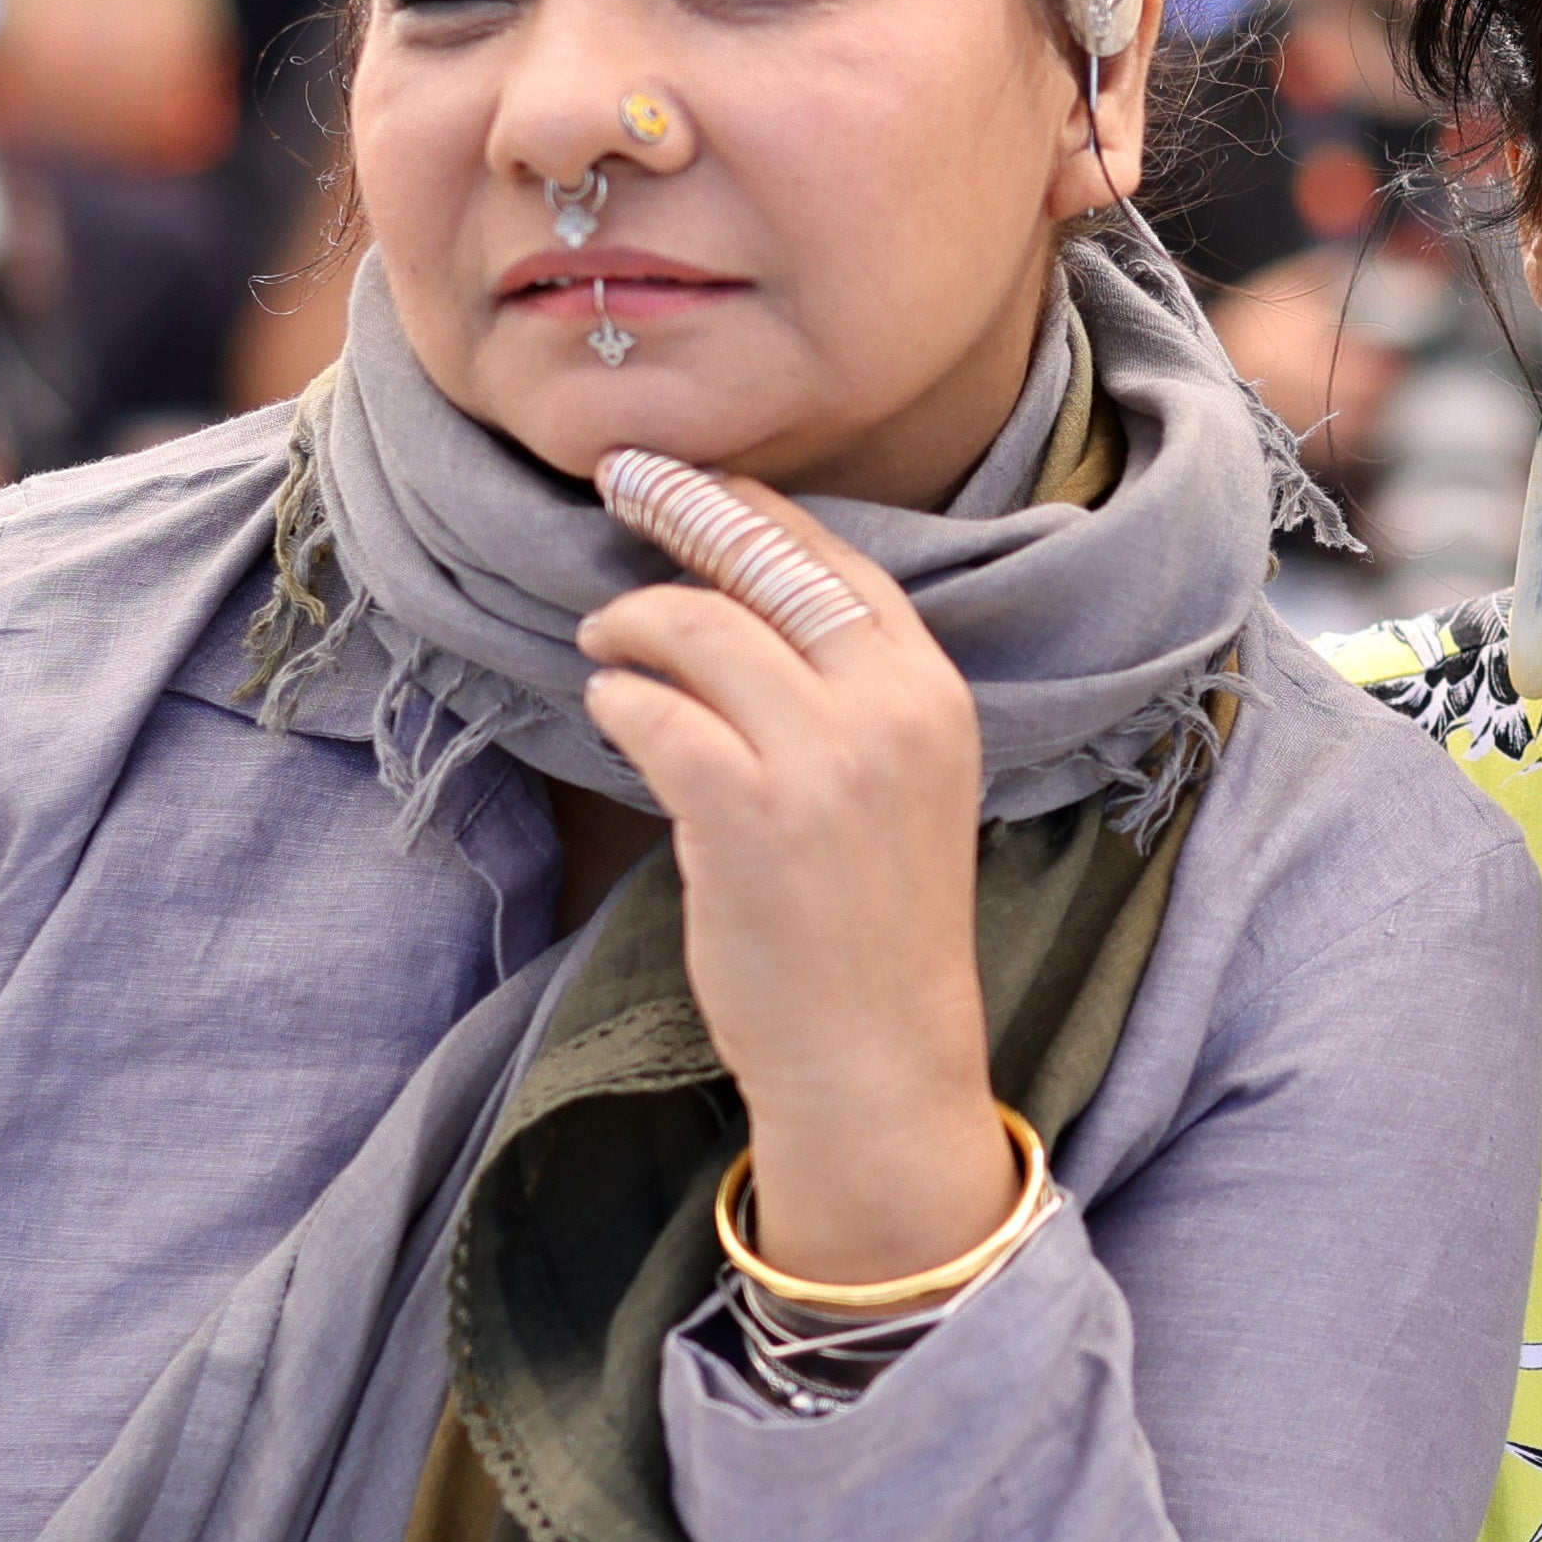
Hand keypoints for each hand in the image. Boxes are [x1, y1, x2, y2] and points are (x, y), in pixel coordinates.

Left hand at [575, 472, 1013, 1286]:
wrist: (877, 1060)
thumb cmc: (871, 931)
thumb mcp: (900, 789)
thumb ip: (850, 700)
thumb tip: (737, 608)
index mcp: (937, 696)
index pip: (839, 561)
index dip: (754, 510)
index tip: (690, 481)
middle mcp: (893, 711)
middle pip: (768, 567)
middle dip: (683, 516)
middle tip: (621, 492)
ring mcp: (824, 761)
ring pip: (702, 628)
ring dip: (633, 624)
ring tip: (604, 643)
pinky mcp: (748, 814)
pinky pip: (656, 713)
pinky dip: (620, 700)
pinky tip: (611, 710)